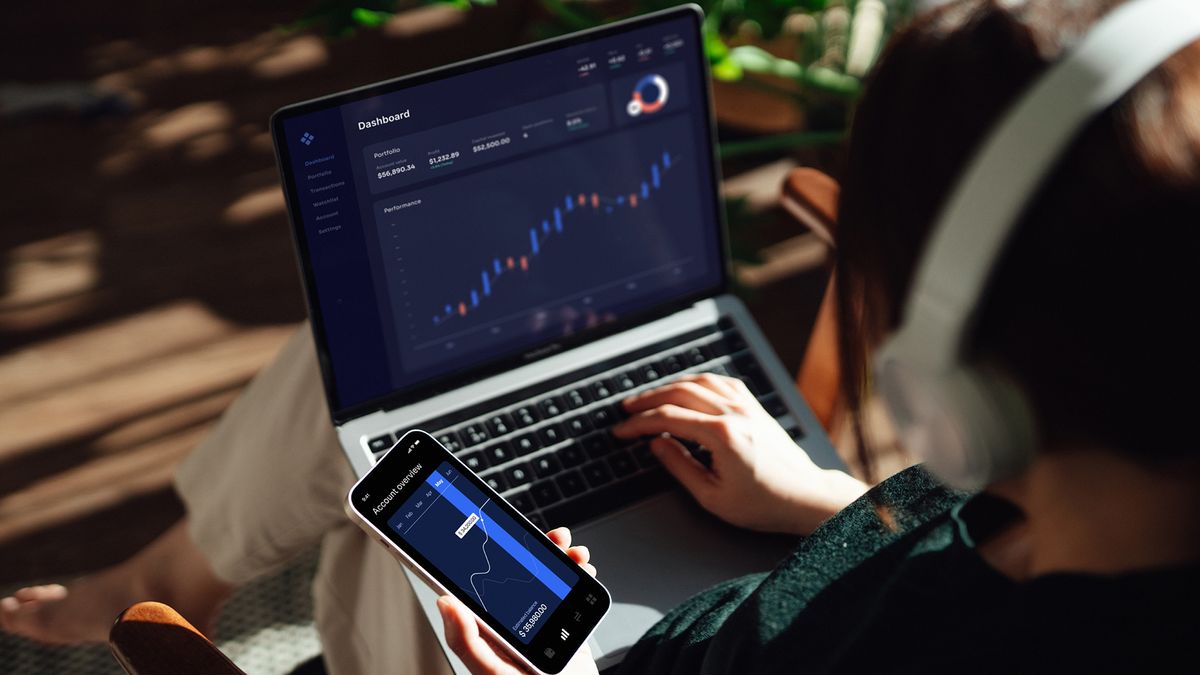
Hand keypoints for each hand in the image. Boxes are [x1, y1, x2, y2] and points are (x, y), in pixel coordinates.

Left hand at [438, 527, 599, 674]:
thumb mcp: (492, 672)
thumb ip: (468, 642)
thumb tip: (445, 602)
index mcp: (486, 626)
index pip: (476, 582)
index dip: (480, 554)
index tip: (490, 533)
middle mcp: (511, 616)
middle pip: (516, 570)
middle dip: (534, 550)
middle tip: (547, 538)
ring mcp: (539, 615)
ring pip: (545, 574)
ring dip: (559, 556)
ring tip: (570, 551)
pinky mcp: (562, 619)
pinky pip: (568, 587)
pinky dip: (577, 572)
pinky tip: (582, 566)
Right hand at [613, 374, 866, 535]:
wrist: (805, 497)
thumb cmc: (764, 503)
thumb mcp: (712, 497)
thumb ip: (679, 466)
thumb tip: (656, 444)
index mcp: (722, 435)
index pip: (667, 419)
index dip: (638, 424)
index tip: (620, 431)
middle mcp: (734, 413)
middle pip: (678, 392)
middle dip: (647, 400)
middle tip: (626, 410)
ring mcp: (747, 406)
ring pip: (699, 381)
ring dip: (669, 386)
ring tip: (649, 398)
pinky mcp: (755, 406)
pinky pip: (720, 382)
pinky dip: (697, 382)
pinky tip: (686, 389)